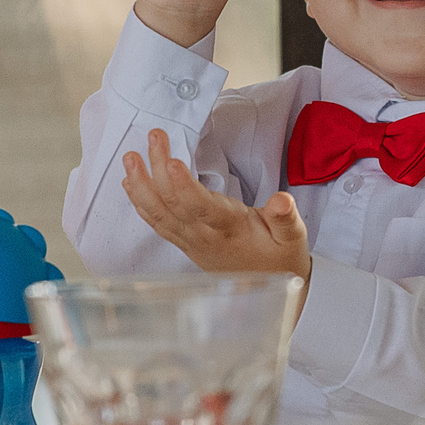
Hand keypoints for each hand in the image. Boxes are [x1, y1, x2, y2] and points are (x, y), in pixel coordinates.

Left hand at [122, 129, 311, 285]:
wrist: (267, 289)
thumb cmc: (279, 258)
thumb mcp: (293, 237)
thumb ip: (286, 218)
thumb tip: (282, 201)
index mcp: (229, 230)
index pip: (200, 207)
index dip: (183, 186)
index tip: (171, 161)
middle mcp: (203, 236)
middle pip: (172, 203)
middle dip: (157, 168)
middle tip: (154, 136)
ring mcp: (190, 240)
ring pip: (158, 213)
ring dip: (140, 184)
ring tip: (130, 157)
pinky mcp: (184, 242)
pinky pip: (157, 222)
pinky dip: (140, 202)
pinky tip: (130, 183)